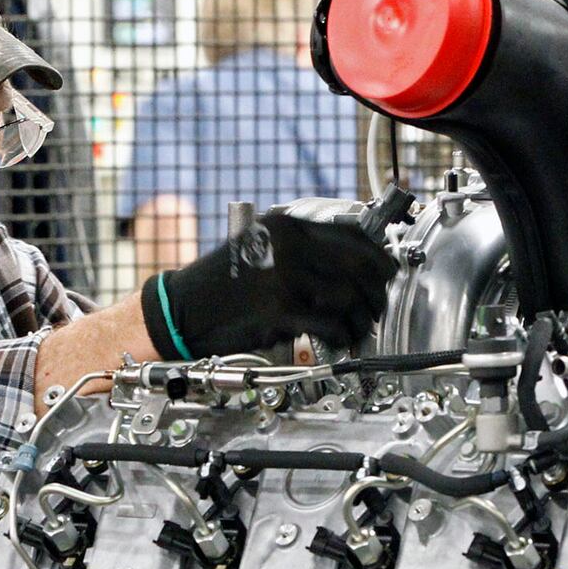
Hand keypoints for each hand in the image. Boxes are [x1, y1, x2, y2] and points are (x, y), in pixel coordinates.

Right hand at [140, 213, 394, 358]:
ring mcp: (284, 276)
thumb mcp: (261, 251)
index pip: (352, 233)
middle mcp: (288, 245)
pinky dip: (343, 337)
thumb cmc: (220, 287)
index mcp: (286, 226)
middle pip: (360, 264)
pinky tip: (339, 342)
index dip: (379, 256)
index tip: (386, 274)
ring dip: (361, 318)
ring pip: (351, 295)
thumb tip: (351, 269)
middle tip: (376, 309)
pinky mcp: (279, 310)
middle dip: (378, 291)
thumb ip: (301, 253)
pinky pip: (331, 324)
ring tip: (356, 330)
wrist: (181, 311)